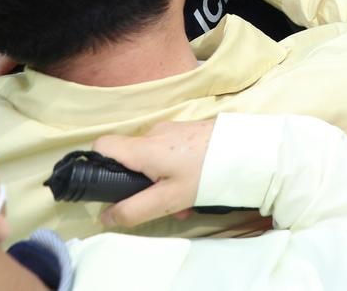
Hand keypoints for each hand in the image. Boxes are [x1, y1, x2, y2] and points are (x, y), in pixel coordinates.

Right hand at [94, 118, 215, 228]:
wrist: (249, 149)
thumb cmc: (206, 172)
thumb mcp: (168, 199)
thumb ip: (134, 210)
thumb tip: (106, 216)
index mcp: (143, 147)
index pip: (102, 145)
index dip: (97, 164)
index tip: (109, 186)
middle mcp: (154, 133)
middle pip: (132, 159)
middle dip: (142, 186)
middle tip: (162, 205)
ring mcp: (174, 130)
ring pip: (155, 160)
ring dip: (165, 183)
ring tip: (187, 202)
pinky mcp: (191, 131)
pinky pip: (173, 153)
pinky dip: (179, 172)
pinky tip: (198, 186)